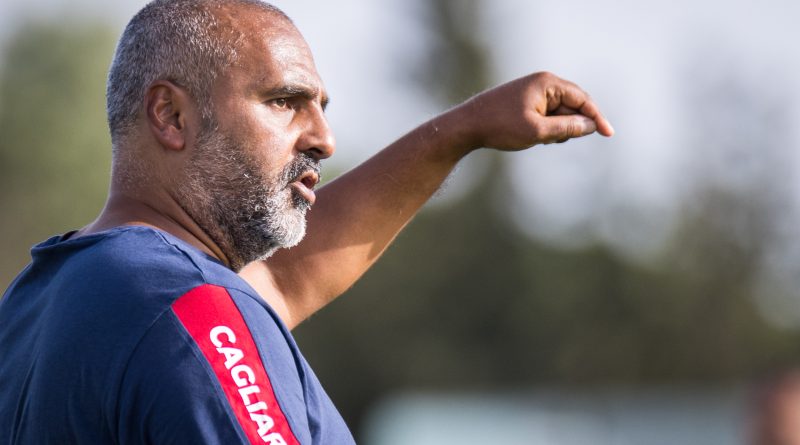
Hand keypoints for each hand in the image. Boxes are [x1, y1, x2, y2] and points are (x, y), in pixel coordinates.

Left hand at [452, 71, 613, 150]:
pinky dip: (547, 128)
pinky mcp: (527, 101)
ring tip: (537, 138)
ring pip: (561, 112)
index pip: (582, 98)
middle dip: (571, 125)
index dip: (596, 117)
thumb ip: (566, 128)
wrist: (467, 126)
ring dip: (558, 129)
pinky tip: (531, 136)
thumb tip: (591, 125)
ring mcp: (534, 91)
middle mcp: (543, 82)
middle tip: (552, 140)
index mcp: (547, 83)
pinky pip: (548, 115)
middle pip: (573, 104)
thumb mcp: (537, 131)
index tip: (609, 134)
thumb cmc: (500, 126)